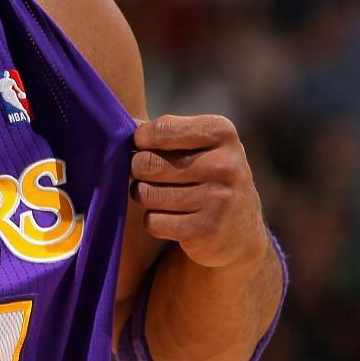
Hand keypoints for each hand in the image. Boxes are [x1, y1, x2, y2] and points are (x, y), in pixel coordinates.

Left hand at [130, 115, 268, 269]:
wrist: (241, 232)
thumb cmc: (209, 178)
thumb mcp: (201, 146)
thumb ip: (164, 133)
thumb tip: (119, 128)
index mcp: (222, 133)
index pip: (160, 129)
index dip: (141, 140)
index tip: (144, 147)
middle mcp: (224, 164)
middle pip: (146, 163)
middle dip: (139, 171)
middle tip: (152, 177)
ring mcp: (217, 198)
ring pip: (146, 194)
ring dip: (146, 198)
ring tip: (164, 198)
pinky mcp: (206, 230)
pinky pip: (153, 221)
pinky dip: (155, 222)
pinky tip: (174, 220)